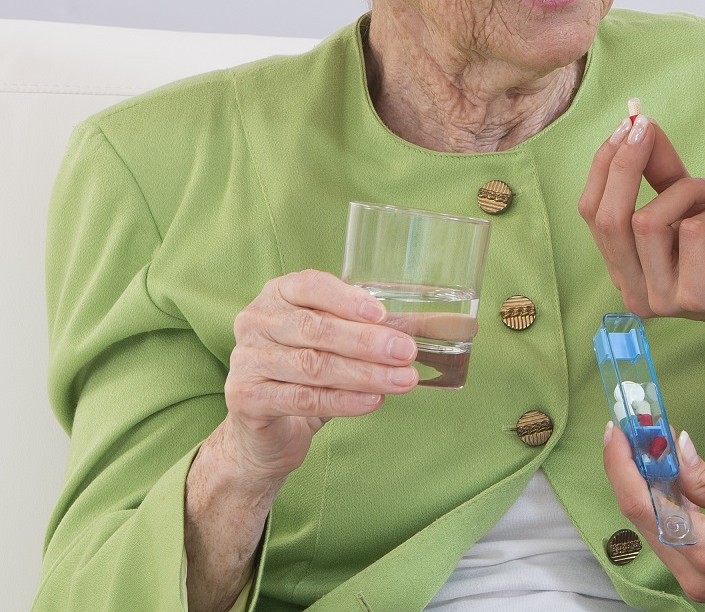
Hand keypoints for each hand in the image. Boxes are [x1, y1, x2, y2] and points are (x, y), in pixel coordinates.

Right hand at [218, 268, 418, 482]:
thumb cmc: (310, 372)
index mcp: (278, 294)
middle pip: (315, 328)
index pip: (310, 285)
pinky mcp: (246, 397)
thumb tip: (449, 325)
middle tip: (407, 353)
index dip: (347, 299)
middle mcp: (256, 321)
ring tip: (403, 381)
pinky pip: (301, 398)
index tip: (384, 314)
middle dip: (367, 342)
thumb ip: (383, 329)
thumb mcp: (343, 343)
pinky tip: (374, 401)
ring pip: (312, 365)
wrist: (267, 429)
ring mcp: (246, 359)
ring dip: (364, 374)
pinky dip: (343, 401)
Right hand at [579, 115, 704, 342]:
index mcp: (624, 270)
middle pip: (608, 218)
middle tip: (649, 128)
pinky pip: (689, 232)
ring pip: (647, 222)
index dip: (604, 165)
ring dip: (685, 192)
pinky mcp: (695, 296)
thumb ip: (659, 169)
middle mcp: (633, 291)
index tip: (628, 125)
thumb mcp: (691, 201)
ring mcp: (661, 299)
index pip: (591, 213)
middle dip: (626, 164)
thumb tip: (637, 124)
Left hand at [603, 420, 704, 611]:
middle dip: (631, 472)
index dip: (621, 465)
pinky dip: (667, 511)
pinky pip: (674, 542)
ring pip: (656, 530)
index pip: (642, 504)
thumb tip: (677, 451)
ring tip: (650, 451)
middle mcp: (693, 575)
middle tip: (632, 434)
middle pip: (641, 518)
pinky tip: (672, 483)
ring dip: (648, 490)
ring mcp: (698, 583)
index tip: (617, 432)